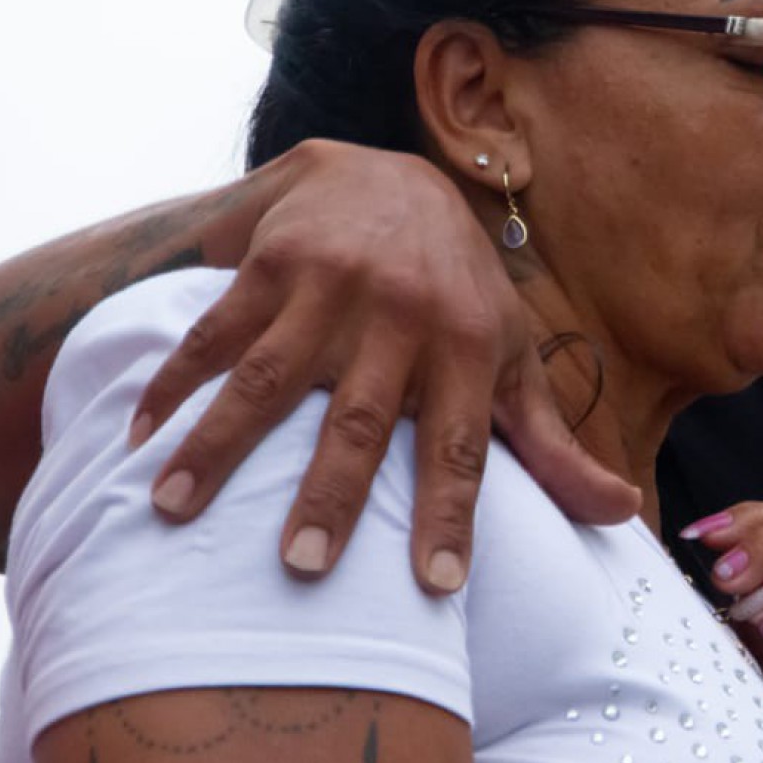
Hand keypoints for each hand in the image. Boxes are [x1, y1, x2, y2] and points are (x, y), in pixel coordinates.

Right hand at [132, 139, 640, 591]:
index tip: (437, 588)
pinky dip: (172, 381)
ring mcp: (332, 283)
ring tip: (169, 508)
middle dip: (331, 493)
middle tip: (302, 568)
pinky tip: (137, 433)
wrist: (394, 174)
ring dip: (218, 442)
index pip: (461, 447)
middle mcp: (403, 314)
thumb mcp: (510, 358)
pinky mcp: (272, 259)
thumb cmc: (460, 292)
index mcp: (467, 346)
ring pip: (270, 375)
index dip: (452, 516)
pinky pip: (216, 328)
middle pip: (361, 419)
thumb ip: (551, 444)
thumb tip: (625, 515)